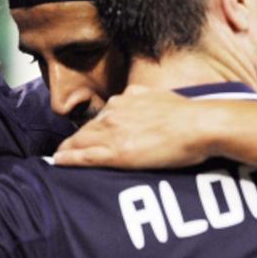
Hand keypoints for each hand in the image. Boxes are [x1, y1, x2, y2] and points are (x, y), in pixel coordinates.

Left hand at [53, 85, 221, 168]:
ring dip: (68, 149)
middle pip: (87, 128)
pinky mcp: (116, 153)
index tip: (85, 135)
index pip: (102, 116)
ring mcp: (113, 133)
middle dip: (75, 139)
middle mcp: (114, 113)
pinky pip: (85, 156)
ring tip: (59, 157)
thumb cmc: (187, 114)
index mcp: (125, 100)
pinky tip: (58, 162)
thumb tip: (135, 96)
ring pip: (82, 141)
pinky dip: (69, 158)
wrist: (198, 125)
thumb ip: (143, 97)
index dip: (91, 128)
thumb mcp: (160, 95)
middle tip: (65, 149)